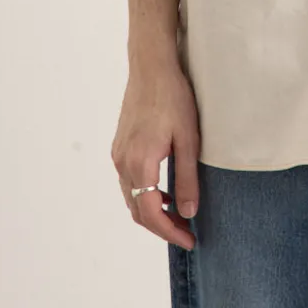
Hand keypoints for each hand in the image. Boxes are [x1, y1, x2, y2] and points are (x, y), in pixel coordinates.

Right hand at [110, 60, 200, 249]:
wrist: (151, 67)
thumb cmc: (173, 97)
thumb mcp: (189, 139)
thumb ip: (188, 178)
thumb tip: (188, 213)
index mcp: (140, 162)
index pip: (150, 213)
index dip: (169, 232)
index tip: (189, 240)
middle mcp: (123, 162)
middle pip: (137, 211)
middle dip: (161, 227)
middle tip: (186, 233)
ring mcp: (118, 154)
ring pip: (131, 198)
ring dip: (152, 212)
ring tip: (178, 216)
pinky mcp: (119, 146)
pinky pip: (129, 182)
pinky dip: (144, 195)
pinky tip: (164, 192)